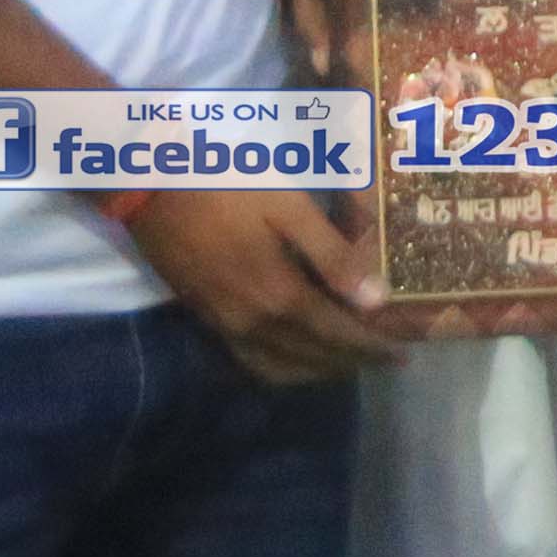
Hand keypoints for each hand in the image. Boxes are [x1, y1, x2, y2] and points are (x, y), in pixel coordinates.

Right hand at [122, 184, 399, 384]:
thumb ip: (331, 256)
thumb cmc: (227, 186)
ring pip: (285, 368)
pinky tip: (299, 356)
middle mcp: (255, 324)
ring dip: (323, 369)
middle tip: (388, 355)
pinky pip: (255, 363)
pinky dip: (286, 369)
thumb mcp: (287, 208)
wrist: (150, 187)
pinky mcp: (208, 321)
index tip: (406, 350)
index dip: (376, 344)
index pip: (340, 334)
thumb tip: (375, 301)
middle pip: (316, 357)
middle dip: (357, 360)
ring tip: (352, 359)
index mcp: (280, 295)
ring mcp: (227, 327)